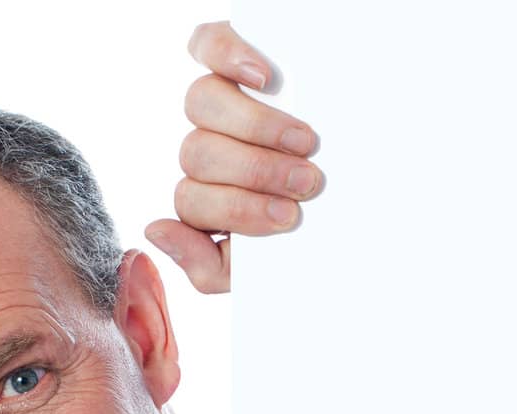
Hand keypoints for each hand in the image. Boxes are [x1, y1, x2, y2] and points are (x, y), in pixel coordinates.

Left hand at [146, 21, 324, 293]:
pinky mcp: (225, 54)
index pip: (191, 203)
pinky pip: (206, 45)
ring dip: (257, 127)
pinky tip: (263, 78)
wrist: (359, 176)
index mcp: (205, 197)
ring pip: (201, 104)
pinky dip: (230, 56)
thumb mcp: (263, 264)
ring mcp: (213, 100)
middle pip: (198, 154)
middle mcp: (202, 148)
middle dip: (258, 172)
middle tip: (307, 182)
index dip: (239, 210)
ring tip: (305, 143)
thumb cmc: (310, 228)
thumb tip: (157, 229)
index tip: (289, 216)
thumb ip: (210, 267)